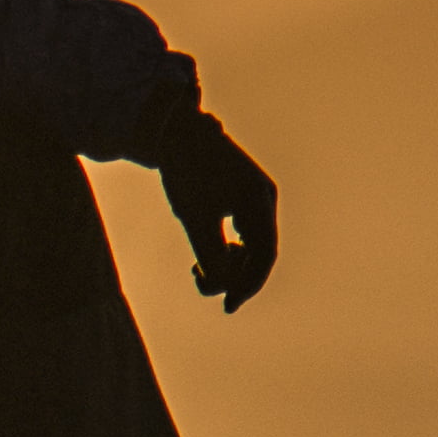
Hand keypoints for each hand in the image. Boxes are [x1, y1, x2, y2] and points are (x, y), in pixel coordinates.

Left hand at [152, 110, 280, 309]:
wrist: (173, 130)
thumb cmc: (184, 171)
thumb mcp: (194, 218)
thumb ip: (211, 255)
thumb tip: (222, 285)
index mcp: (259, 200)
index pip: (265, 255)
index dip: (248, 285)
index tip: (227, 306)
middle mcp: (264, 197)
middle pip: (261, 251)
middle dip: (236, 276)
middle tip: (209, 290)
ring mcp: (256, 193)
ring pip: (252, 242)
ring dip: (229, 262)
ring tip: (197, 269)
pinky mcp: (242, 192)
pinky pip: (244, 229)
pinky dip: (228, 246)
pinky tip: (206, 253)